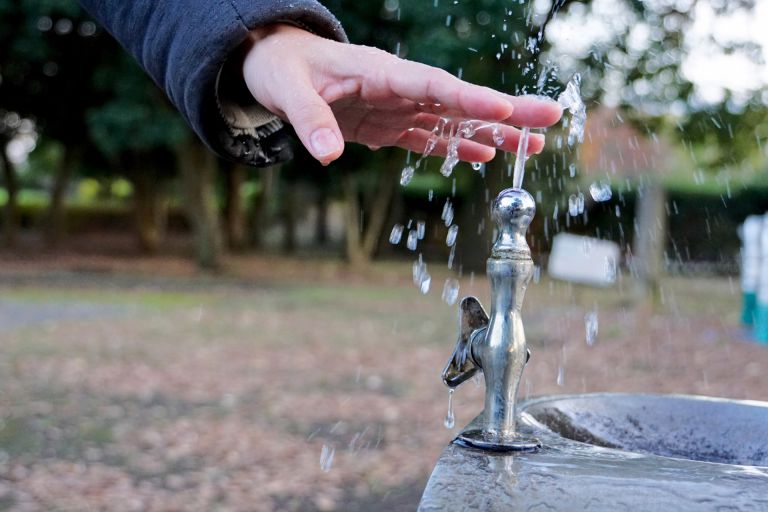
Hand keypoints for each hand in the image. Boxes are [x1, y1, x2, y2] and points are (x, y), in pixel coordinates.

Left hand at [242, 24, 562, 164]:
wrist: (275, 65)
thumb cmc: (281, 68)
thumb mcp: (287, 91)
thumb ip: (310, 121)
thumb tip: (328, 156)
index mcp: (378, 71)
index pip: (432, 84)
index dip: (469, 97)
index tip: (506, 109)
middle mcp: (397, 88)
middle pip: (458, 100)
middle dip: (505, 110)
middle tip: (550, 118)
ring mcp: (396, 106)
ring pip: (452, 120)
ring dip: (492, 132)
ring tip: (532, 145)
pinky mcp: (387, 124)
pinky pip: (427, 137)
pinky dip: (455, 147)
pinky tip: (483, 156)